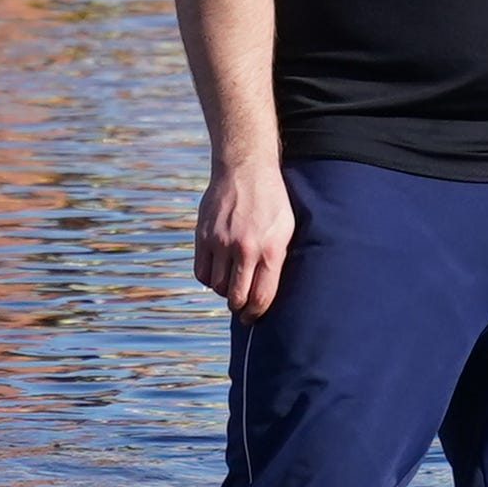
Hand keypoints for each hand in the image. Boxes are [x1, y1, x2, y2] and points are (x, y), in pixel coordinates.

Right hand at [193, 161, 293, 316]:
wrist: (245, 169)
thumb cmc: (271, 201)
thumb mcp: (286, 229)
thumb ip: (277, 259)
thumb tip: (267, 291)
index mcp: (270, 250)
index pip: (260, 297)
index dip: (255, 313)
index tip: (252, 317)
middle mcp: (245, 249)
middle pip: (236, 297)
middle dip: (239, 308)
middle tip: (240, 308)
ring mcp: (221, 242)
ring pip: (217, 287)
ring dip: (223, 291)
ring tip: (230, 284)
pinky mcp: (203, 236)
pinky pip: (201, 272)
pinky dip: (208, 278)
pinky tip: (217, 271)